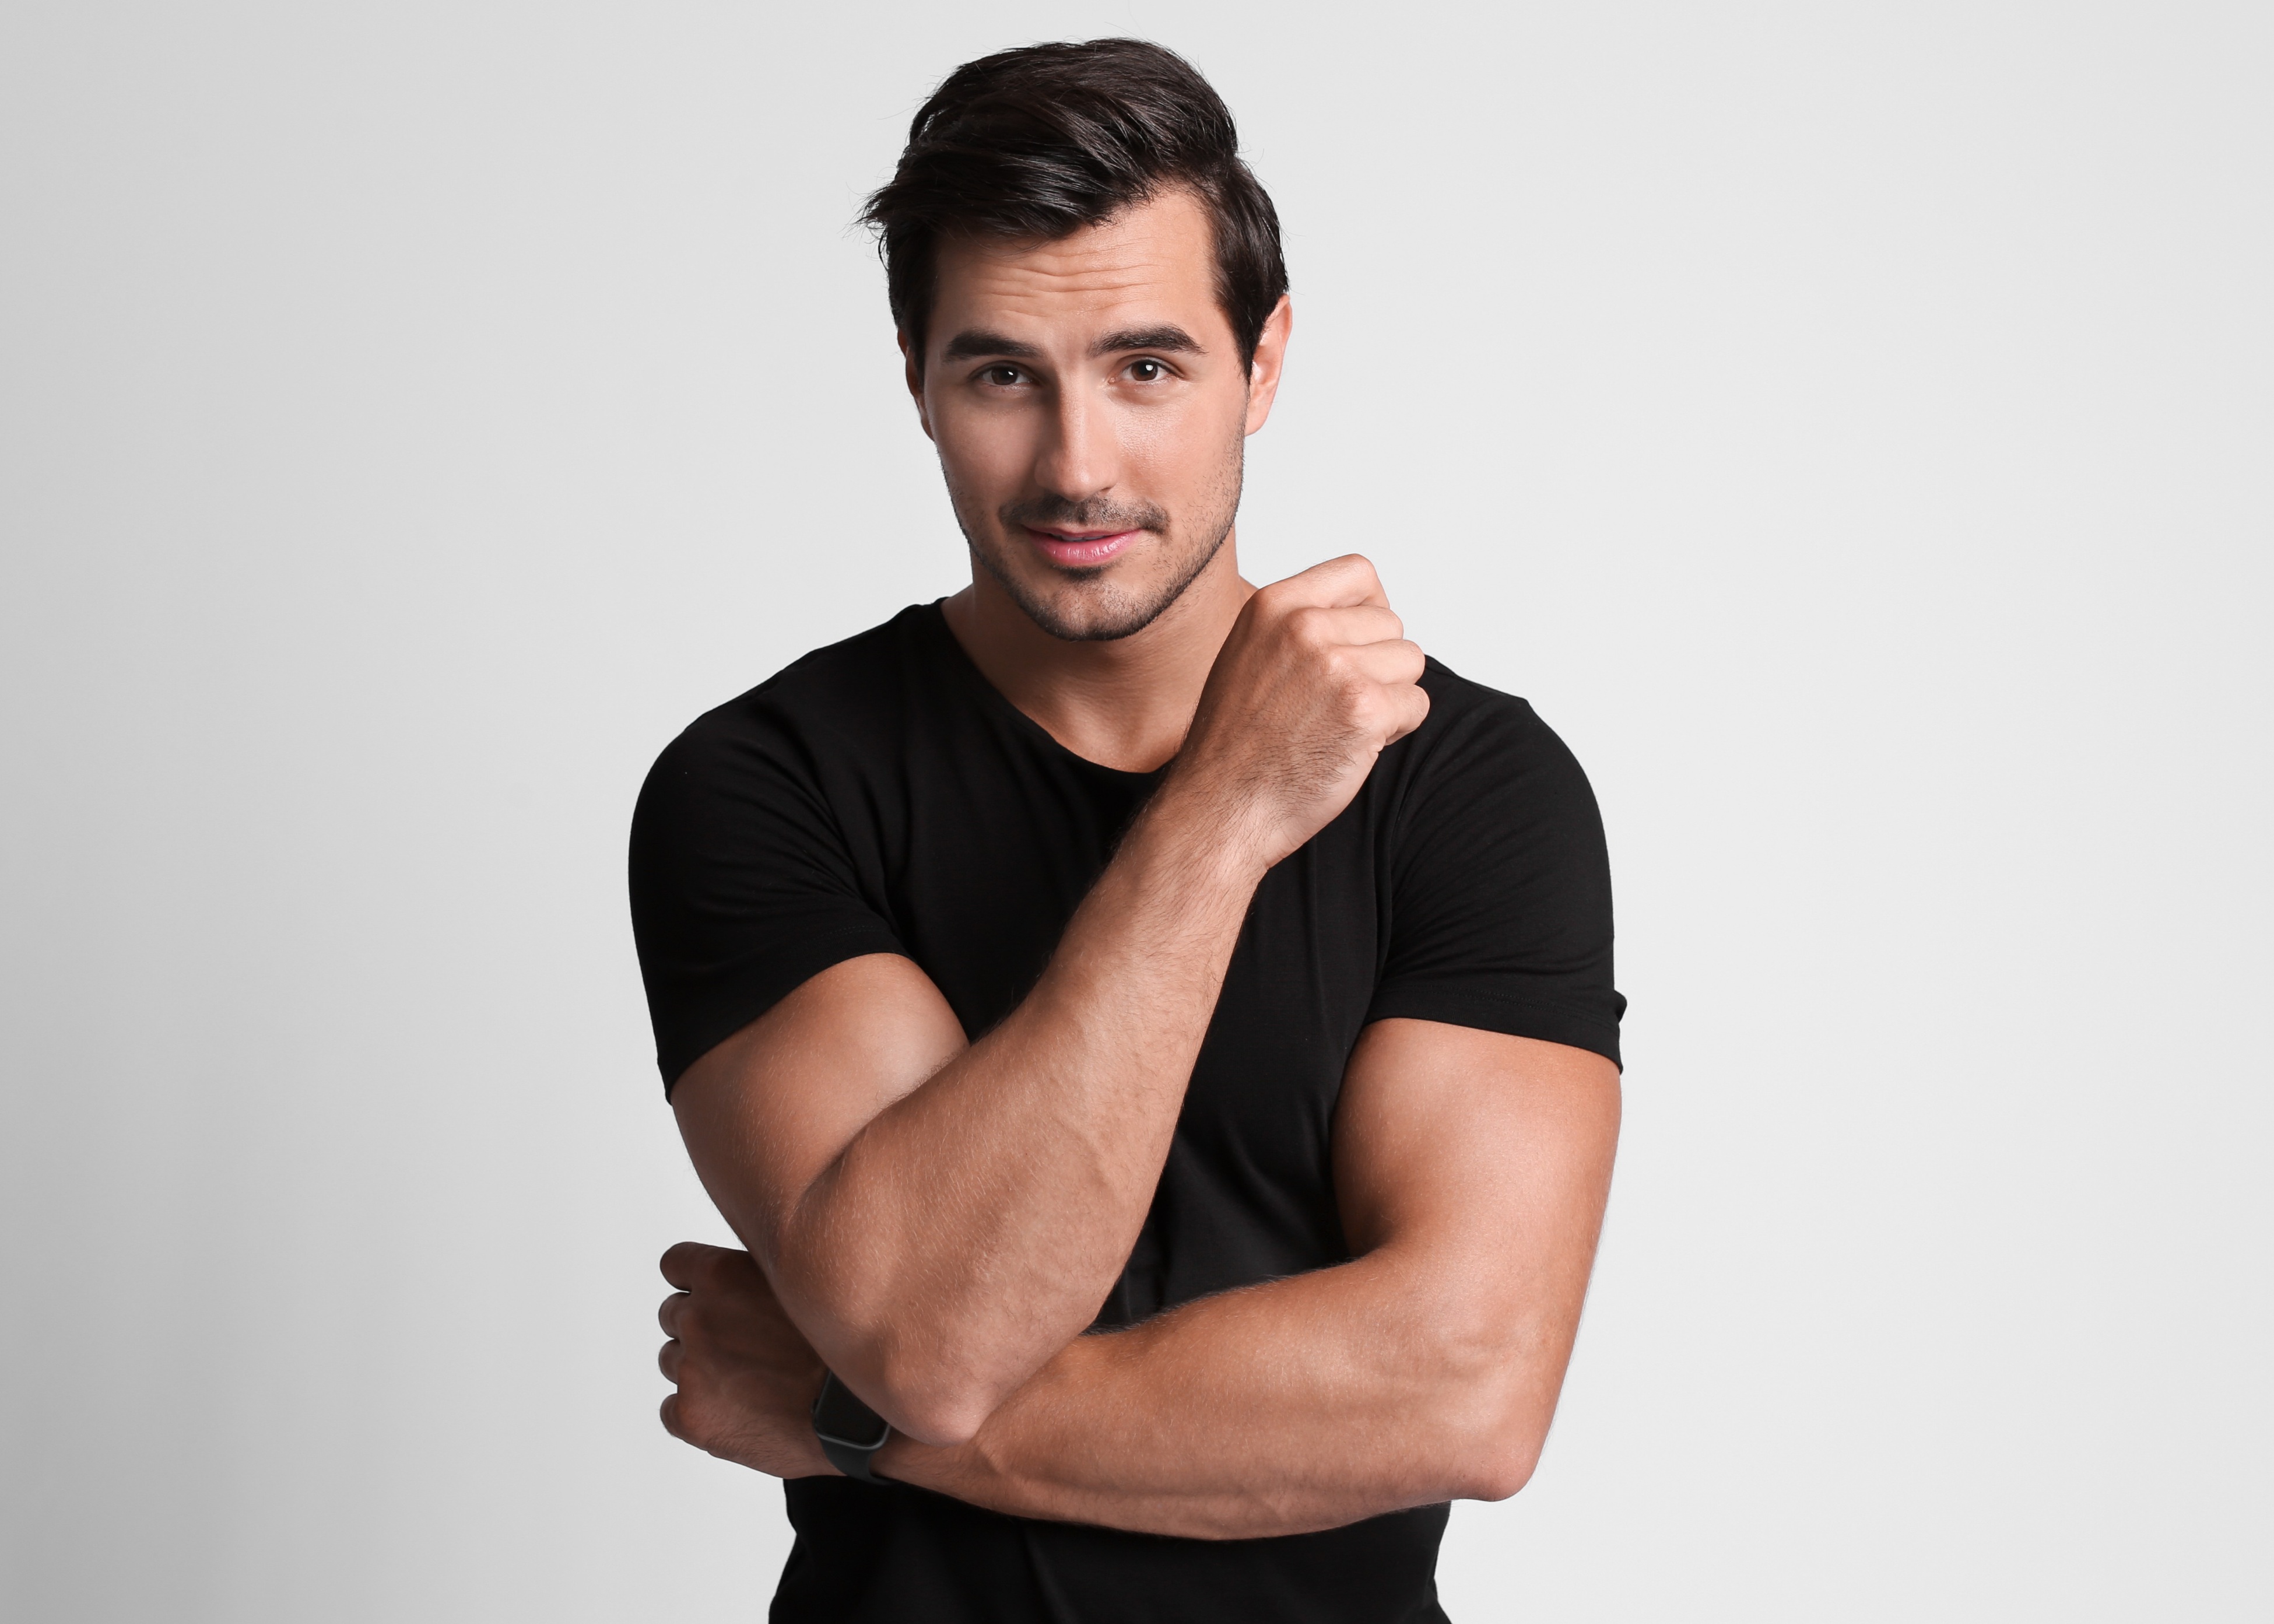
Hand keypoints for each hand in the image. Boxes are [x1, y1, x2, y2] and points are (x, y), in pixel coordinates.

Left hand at [657, 1241, 836, 1476]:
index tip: (718, 1296)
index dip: (696, 1281)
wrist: (858, 1417)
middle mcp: (698, 1317)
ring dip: (700, 1370)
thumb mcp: (802, 1284)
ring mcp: (690, 1369)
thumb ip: (760, 1275)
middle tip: (745, 1346)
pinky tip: (739, 1413)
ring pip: (672, 1361)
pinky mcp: (689, 1416)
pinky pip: (671, 1410)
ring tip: (750, 1383)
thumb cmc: (842, 1352)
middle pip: (673, 1314)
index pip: (675, 1264)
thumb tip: (743, 1276)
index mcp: (721, 1275)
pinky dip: (697, 1412)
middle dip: (703, 1327)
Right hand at [1165, 555, 1428, 868]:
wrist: (1220, 809)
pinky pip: (1416, 704)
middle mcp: (1304, 626)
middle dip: (1377, 663)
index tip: (1355, 644)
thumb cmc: (1234, 746)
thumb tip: (1363, 615)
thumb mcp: (1249, 656)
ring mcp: (1336, 666)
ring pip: (1409, 661)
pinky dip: (1395, 729)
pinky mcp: (1364, 709)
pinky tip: (1351, 746)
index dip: (1368, 610)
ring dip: (1389, 695)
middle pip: (1391, 623)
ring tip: (1341, 724)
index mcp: (1274, 605)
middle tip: (1336, 704)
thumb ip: (1299, 627)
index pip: (1359, 573)